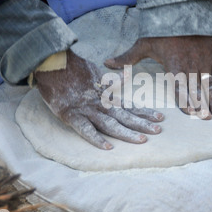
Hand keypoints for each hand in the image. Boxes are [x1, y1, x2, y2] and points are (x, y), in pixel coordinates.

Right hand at [34, 50, 163, 149]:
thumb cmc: (72, 68)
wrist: (52, 63)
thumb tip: (125, 76)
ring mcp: (87, 110)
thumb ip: (109, 80)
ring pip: (110, 124)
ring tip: (142, 140)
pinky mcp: (71, 115)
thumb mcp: (94, 72)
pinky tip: (108, 147)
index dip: (145, 112)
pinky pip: (85, 129)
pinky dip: (96, 139)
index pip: (130, 106)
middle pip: (125, 116)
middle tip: (159, 131)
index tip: (160, 118)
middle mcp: (100, 103)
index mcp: (106, 95)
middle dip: (142, 123)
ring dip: (127, 132)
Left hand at [104, 36, 211, 118]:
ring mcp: (204, 62)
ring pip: (210, 84)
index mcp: (173, 65)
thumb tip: (106, 63)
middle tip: (208, 119)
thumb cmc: (162, 31)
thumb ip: (127, 57)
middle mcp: (190, 66)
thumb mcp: (143, 43)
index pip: (178, 86)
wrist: (183, 11)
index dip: (184, 99)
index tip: (189, 112)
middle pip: (196, 89)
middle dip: (203, 105)